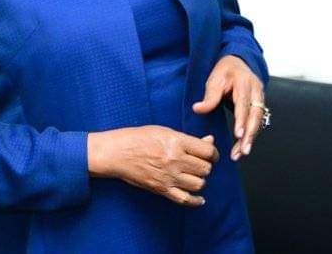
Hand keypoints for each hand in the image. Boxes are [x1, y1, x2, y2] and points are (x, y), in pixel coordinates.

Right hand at [87, 125, 219, 206]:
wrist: (117, 153)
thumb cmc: (139, 138)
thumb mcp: (165, 131)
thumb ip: (189, 139)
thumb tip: (210, 140)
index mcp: (177, 142)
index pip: (208, 151)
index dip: (214, 153)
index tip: (211, 155)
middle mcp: (175, 160)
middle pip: (205, 168)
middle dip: (207, 166)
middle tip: (201, 164)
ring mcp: (168, 176)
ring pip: (199, 184)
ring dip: (200, 180)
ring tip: (195, 176)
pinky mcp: (161, 189)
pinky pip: (185, 199)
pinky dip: (196, 201)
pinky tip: (200, 199)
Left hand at [192, 55, 265, 160]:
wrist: (237, 62)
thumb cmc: (226, 71)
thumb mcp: (214, 79)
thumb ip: (209, 96)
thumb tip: (198, 109)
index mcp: (244, 83)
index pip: (244, 104)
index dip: (242, 120)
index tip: (238, 135)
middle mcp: (256, 91)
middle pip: (256, 116)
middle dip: (250, 135)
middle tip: (243, 151)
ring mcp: (259, 98)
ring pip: (258, 121)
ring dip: (251, 138)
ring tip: (241, 153)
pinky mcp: (259, 106)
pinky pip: (257, 122)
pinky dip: (251, 135)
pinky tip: (243, 146)